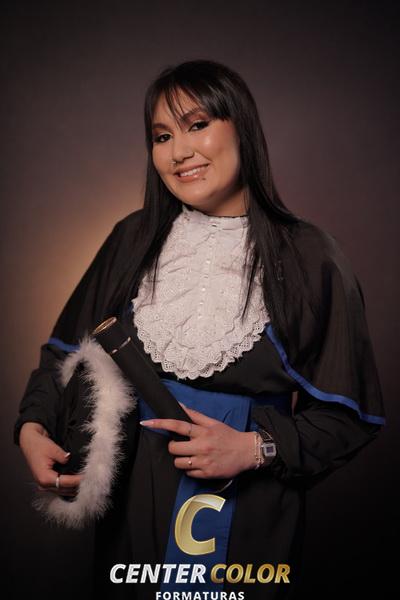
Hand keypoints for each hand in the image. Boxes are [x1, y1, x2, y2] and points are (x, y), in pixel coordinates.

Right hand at [19, 422, 81, 496]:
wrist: (30, 442)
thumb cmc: (39, 445)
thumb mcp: (53, 449)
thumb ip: (63, 457)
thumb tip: (72, 461)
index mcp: (44, 477)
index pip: (65, 482)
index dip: (77, 481)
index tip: (88, 478)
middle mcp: (43, 485)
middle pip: (64, 490)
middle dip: (77, 486)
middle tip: (91, 481)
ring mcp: (44, 486)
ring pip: (63, 492)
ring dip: (74, 488)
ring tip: (87, 483)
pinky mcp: (46, 483)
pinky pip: (59, 489)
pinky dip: (69, 487)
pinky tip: (78, 484)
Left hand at [140, 402, 255, 478]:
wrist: (246, 452)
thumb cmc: (228, 436)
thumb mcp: (213, 423)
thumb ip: (195, 416)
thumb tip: (179, 406)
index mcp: (203, 432)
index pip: (178, 425)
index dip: (161, 423)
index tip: (147, 422)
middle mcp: (202, 446)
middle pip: (174, 448)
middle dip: (174, 447)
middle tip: (182, 446)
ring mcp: (204, 461)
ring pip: (179, 463)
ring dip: (181, 459)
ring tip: (191, 456)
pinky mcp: (207, 474)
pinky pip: (189, 473)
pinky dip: (191, 469)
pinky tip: (199, 464)